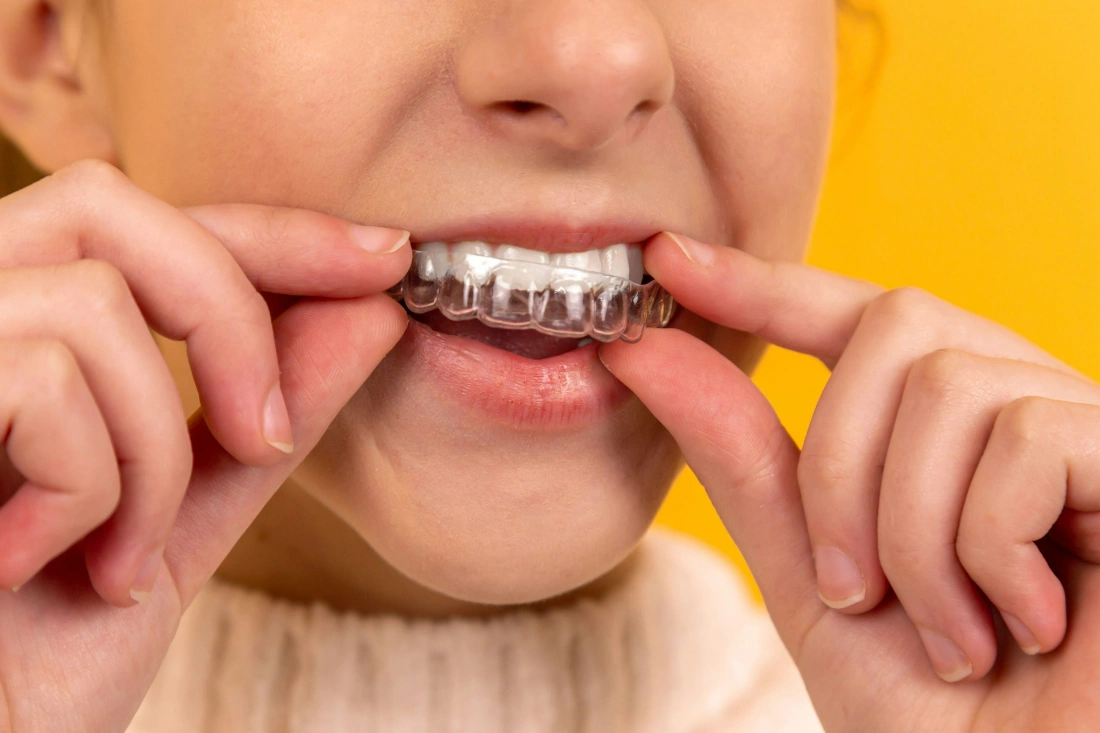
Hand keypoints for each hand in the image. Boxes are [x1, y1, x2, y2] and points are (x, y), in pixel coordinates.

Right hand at [0, 160, 410, 732]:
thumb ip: (264, 417)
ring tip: (120, 559)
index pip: (150, 222)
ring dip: (152, 455)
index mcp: (15, 328)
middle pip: (109, 207)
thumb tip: (370, 314)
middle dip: (227, 318)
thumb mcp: (182, 515)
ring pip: (93, 308)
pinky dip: (86, 487)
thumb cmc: (43, 646)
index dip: (272, 231)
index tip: (383, 259)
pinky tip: (38, 564)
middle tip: (265, 432)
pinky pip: (43, 378)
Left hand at [600, 232, 1099, 731]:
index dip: (764, 283)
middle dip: (839, 464)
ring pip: (951, 384)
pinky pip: (1027, 436)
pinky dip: (986, 545)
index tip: (669, 258)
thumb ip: (745, 463)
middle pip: (898, 324)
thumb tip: (651, 352)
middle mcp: (1023, 408)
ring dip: (911, 532)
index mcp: (945, 433)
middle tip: (851, 588)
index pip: (854, 317)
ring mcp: (1090, 431)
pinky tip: (1023, 623)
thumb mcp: (812, 581)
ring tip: (947, 632)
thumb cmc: (940, 714)